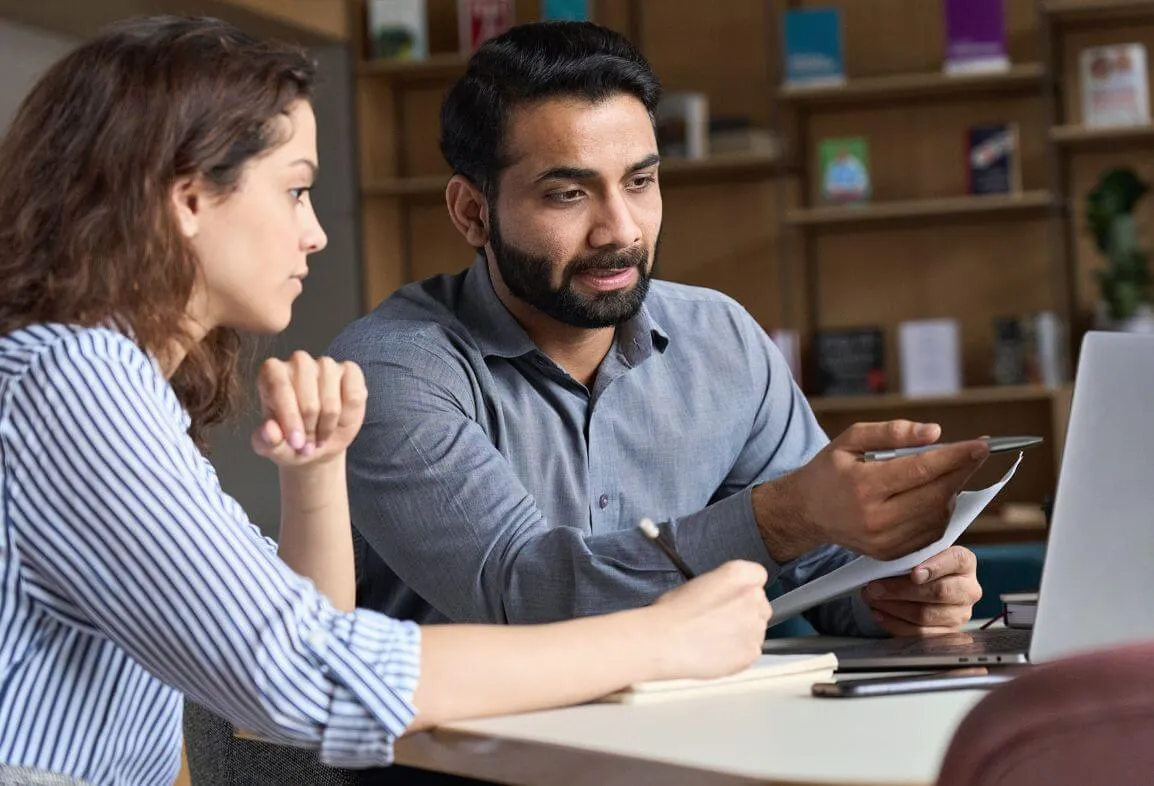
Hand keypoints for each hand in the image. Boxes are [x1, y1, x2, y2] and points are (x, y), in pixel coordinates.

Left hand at [251, 352, 366, 466]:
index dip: (289, 418)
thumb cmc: (291, 440)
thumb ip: (266, 441)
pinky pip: (354, 396)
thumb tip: (270, 431)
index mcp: (272, 373)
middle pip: (308, 398)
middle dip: (309, 427)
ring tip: (320, 436)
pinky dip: (348, 416)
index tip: (296, 443)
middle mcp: (299, 362)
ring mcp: (326, 364)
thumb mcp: (273, 447)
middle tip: (306, 444)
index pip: (280, 387)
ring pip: (331, 400)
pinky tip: (339, 421)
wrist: (318, 443)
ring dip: (327, 425)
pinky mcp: (350, 371)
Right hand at [647, 561, 770, 680]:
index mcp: (737, 574)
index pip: (757, 575)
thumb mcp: (695, 583)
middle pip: (760, 603)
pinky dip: (738, 653)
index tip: (734, 595)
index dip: (744, 587)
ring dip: (742, 633)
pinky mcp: (751, 652)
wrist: (664, 642)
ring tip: (714, 639)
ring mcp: (755, 626)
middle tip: (721, 620)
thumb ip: (720, 586)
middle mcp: (752, 598)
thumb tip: (723, 597)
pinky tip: (716, 652)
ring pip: (756, 629)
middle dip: (745, 611)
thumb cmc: (671, 614)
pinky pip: (751, 651)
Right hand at [755, 421, 988, 561]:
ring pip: (938, 515)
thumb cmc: (830, 470)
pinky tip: (933, 494)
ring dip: (952, 491)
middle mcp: (874, 517)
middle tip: (975, 454)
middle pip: (936, 495)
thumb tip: (935, 432)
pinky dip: (940, 511)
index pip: (921, 470)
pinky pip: (930, 532)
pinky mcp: (889, 553)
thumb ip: (892, 432)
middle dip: (962, 472)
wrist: (806, 511)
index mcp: (863, 485)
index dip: (956, 457)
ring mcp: (883, 540)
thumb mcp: (851, 439)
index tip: (982, 445)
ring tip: (947, 472)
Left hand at [863, 546, 981, 635]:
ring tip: (871, 598)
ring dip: (893, 607)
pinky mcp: (948, 633)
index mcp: (965, 562)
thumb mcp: (918, 553)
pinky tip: (879, 613)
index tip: (914, 573)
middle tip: (874, 587)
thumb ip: (909, 553)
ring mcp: (961, 614)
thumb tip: (884, 559)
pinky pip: (920, 634)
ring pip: (925, 615)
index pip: (955, 560)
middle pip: (938, 592)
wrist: (926, 584)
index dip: (935, 567)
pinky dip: (895, 623)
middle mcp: (968, 589)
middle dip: (901, 590)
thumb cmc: (918, 564)